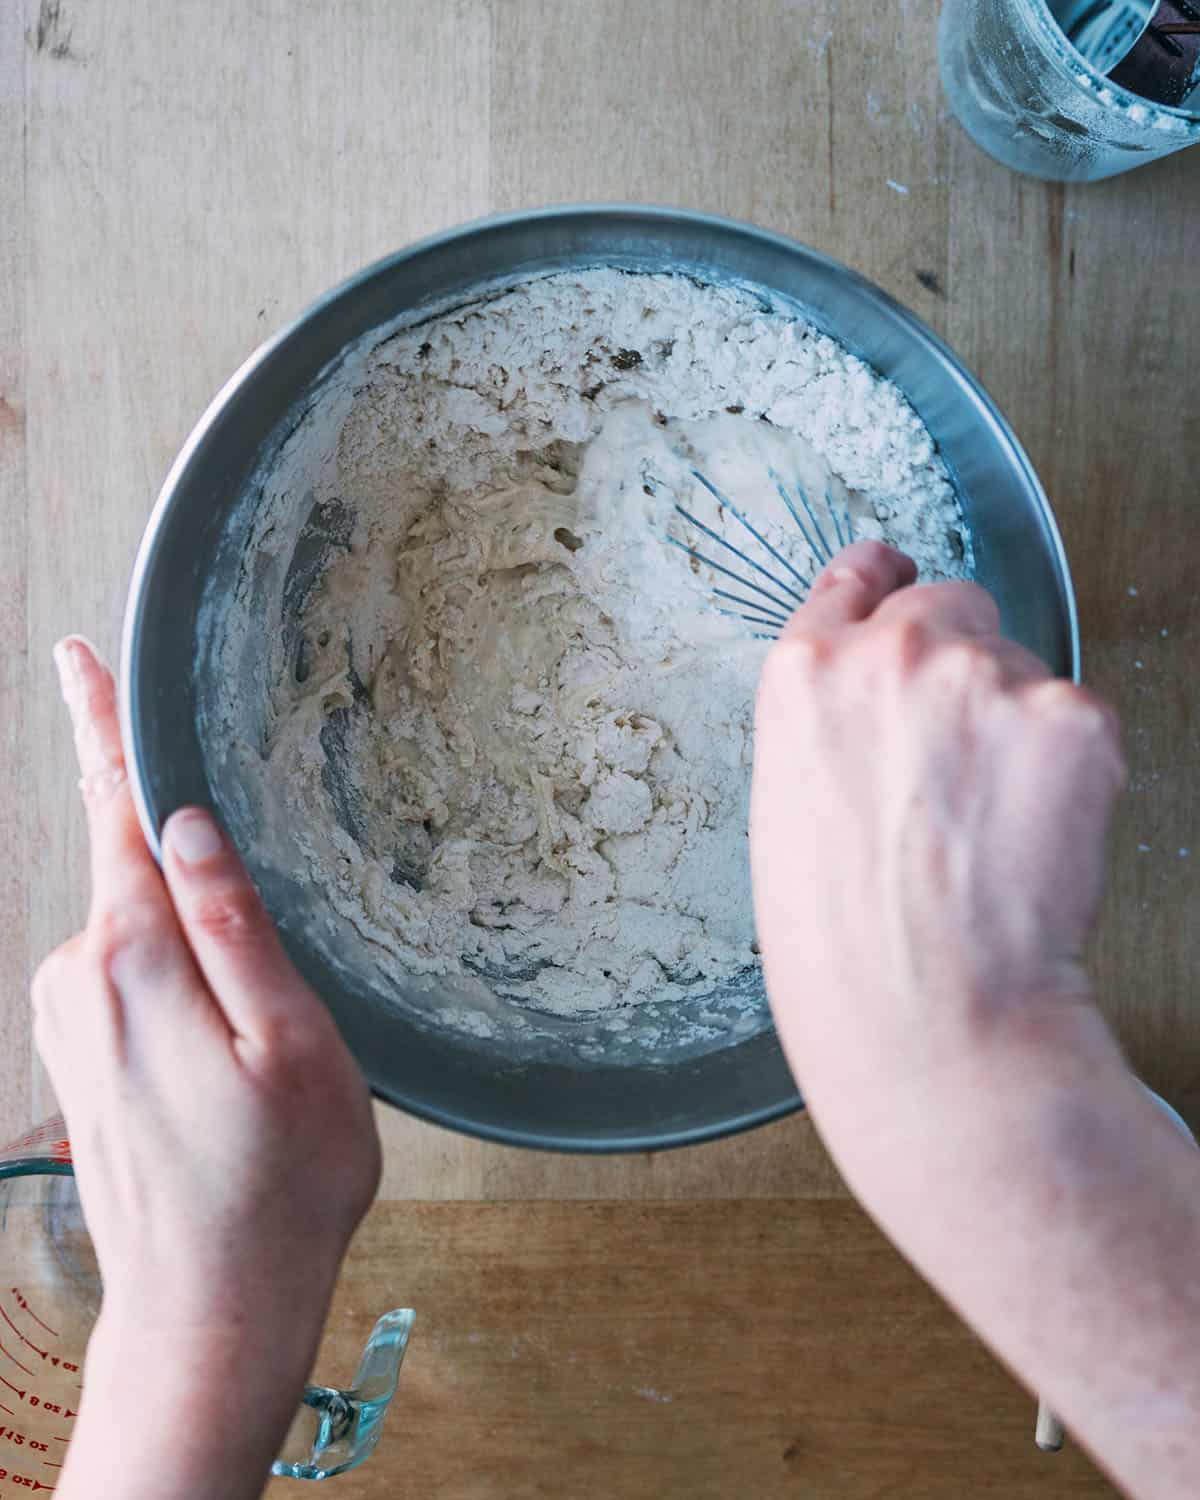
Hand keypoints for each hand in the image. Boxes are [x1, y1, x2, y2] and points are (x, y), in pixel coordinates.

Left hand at [35, 637, 380, 1497]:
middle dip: (194, 856)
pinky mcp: (80, 1049)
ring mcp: (71, 1017)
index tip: (81, 651)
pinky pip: (132, 968)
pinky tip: (227, 1046)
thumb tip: (193, 820)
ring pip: (142, 921)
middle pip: (135, 861)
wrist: (208, 1311)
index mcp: (136, 959)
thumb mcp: (296, 1046)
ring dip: (200, 936)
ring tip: (263, 1031)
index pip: (113, 809)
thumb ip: (236, 926)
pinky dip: (180, 973)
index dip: (105, 724)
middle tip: (268, 948)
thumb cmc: (277, 1185)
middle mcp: (81, 975)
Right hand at [751, 541, 1124, 1123]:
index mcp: (805, 673)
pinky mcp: (1071, 714)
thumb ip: (835, 720)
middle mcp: (893, 653)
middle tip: (962, 758)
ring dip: (1016, 723)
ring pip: (1021, 666)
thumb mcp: (789, 803)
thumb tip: (888, 694)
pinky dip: (1069, 767)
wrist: (927, 1013)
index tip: (902, 581)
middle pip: (951, 605)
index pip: (858, 577)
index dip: (887, 583)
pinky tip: (1029, 833)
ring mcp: (985, 677)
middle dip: (962, 662)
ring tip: (986, 824)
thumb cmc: (846, 941)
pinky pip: (1078, 716)